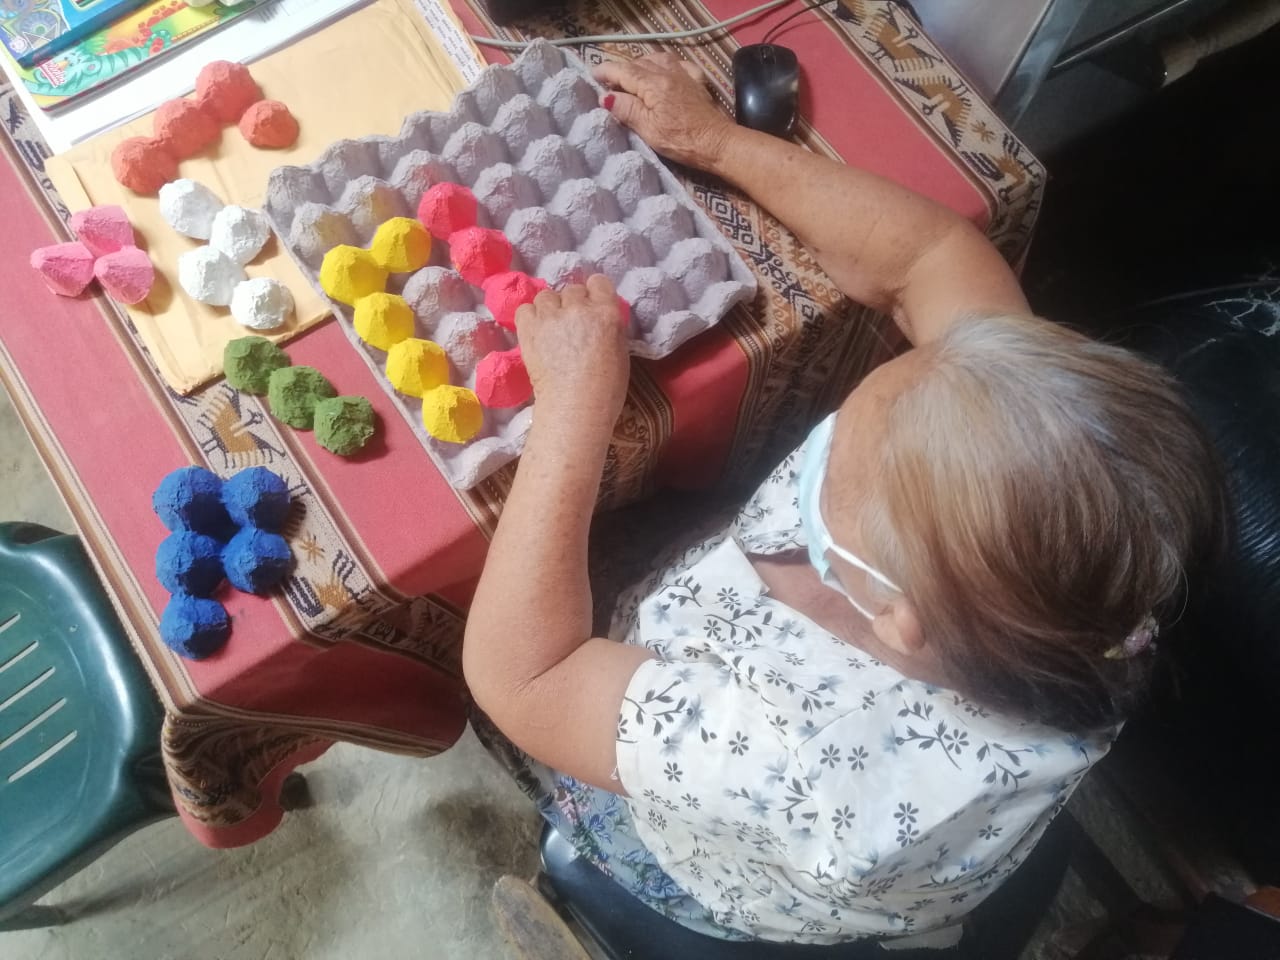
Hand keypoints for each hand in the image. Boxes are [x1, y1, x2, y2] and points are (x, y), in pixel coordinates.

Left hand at [514, 275, 629, 433]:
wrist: (575, 408)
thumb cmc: (606, 389)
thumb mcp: (620, 351)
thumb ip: (610, 326)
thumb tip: (599, 317)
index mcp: (606, 312)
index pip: (598, 282)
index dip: (594, 294)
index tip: (592, 307)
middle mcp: (578, 308)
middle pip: (572, 290)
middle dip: (573, 304)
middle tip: (572, 326)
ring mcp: (551, 316)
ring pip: (547, 296)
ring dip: (551, 308)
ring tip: (552, 329)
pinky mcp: (529, 328)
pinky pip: (526, 308)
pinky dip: (531, 317)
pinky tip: (537, 332)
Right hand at [592, 53, 734, 168]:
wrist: (717, 144)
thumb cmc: (682, 141)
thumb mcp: (649, 130)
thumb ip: (627, 110)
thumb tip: (606, 97)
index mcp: (653, 84)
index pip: (623, 70)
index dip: (605, 71)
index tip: (592, 76)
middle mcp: (668, 72)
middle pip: (638, 63)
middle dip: (621, 70)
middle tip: (609, 84)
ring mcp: (684, 74)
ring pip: (657, 58)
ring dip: (641, 64)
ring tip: (632, 78)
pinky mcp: (696, 81)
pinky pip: (677, 64)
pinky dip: (664, 65)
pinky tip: (662, 74)